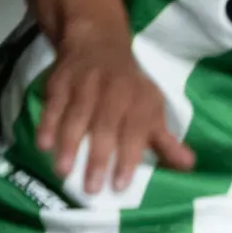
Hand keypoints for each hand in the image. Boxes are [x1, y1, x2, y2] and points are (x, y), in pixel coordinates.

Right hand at [31, 23, 194, 196]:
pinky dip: (47, 124)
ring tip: (63, 172)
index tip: (119, 185)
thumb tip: (188, 166)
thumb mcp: (152, 108)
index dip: (127, 159)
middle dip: (96, 159)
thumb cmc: (130, 86)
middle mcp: (112, 92)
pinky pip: (52, 104)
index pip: (134, 133)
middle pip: (103, 128)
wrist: (98, 44)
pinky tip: (43, 146)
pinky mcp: (59, 81)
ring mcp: (83, 85)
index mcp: (138, 101)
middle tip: (90, 188)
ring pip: (75, 117)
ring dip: (69, 145)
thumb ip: (165, 140)